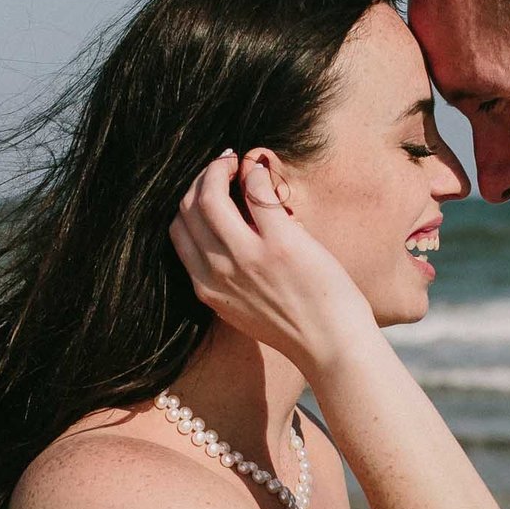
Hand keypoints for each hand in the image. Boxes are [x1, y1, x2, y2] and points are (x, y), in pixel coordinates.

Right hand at [168, 153, 377, 374]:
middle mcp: (219, 271)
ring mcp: (247, 256)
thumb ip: (229, 275)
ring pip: (210, 196)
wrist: (331, 347)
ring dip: (219, 168)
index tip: (209, 189)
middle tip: (222, 167)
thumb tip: (234, 230)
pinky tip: (263, 170)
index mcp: (207, 288)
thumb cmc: (296, 326)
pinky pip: (256, 191)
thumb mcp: (243, 307)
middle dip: (201, 179)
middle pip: (188, 208)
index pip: (178, 230)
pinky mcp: (279, 243)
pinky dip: (255, 172)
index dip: (189, 201)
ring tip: (236, 162)